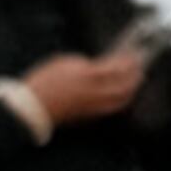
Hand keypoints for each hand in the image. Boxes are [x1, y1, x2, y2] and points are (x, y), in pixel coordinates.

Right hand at [23, 48, 148, 125]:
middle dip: (135, 74)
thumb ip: (86, 63)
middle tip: (139, 67)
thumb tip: (102, 66)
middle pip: (125, 84)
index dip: (128, 61)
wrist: (31, 106)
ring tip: (135, 80)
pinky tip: (122, 95)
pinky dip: (121, 100)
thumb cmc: (44, 81)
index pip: (117, 67)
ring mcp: (93, 106)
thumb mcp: (64, 62)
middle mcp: (94, 92)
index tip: (134, 55)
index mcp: (86, 75)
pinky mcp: (90, 115)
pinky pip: (112, 108)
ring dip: (131, 89)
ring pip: (121, 99)